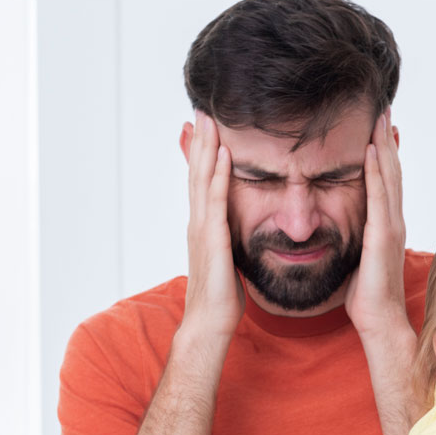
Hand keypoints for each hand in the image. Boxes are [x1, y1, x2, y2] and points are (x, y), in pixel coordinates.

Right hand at [181, 111, 244, 339]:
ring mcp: (203, 230)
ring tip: (209, 120)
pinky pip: (217, 202)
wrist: (209, 325)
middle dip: (201, 141)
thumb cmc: (222, 299)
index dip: (204, 154)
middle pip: (198, 173)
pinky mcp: (213, 240)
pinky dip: (220, 176)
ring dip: (207, 148)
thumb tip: (237, 234)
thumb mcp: (228, 261)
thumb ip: (229, 242)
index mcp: (204, 227)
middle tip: (202, 109)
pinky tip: (225, 155)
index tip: (207, 127)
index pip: (202, 183)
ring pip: (203, 180)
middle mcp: (199, 223)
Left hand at [345, 110, 407, 334]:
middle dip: (388, 138)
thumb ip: (353, 238)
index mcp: (385, 224)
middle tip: (384, 108)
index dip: (384, 152)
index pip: (385, 180)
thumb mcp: (356, 258)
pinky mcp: (383, 235)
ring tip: (381, 117)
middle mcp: (392, 219)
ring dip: (385, 145)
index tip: (379, 126)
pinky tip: (371, 150)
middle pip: (392, 170)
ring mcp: (390, 225)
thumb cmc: (366, 296)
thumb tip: (336, 227)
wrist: (380, 321)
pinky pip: (378, 196)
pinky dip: (376, 170)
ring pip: (389, 176)